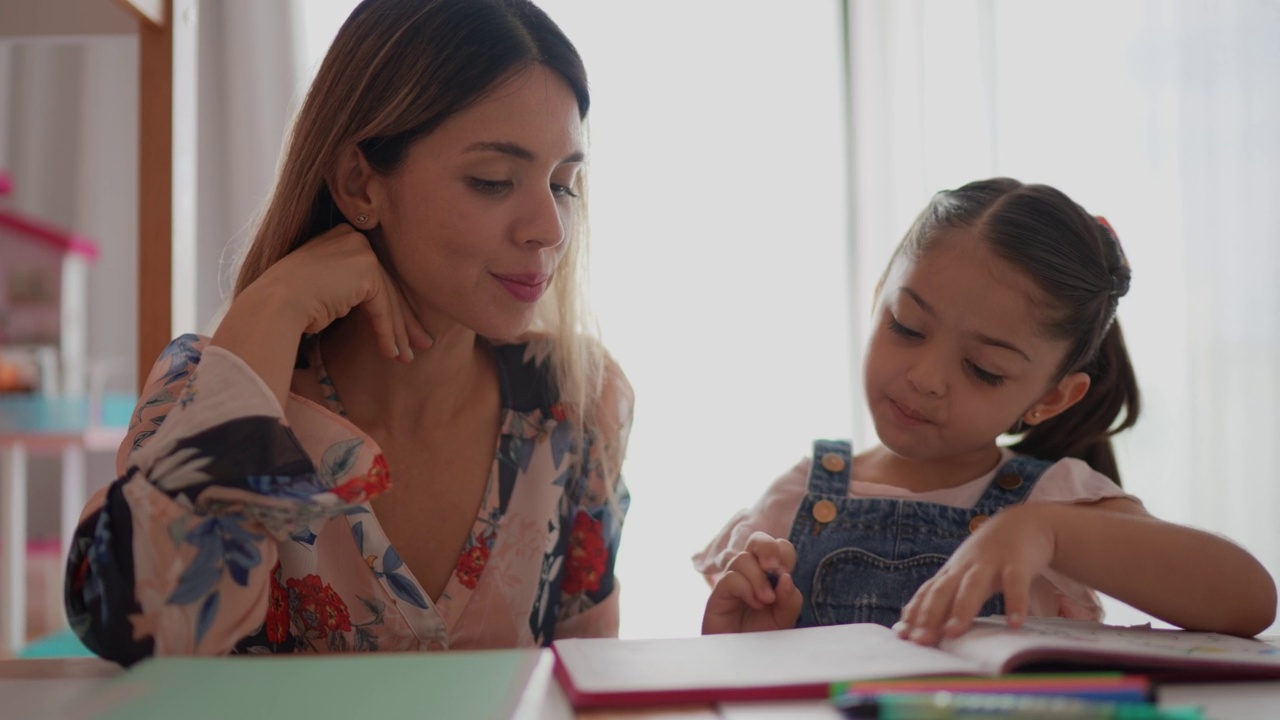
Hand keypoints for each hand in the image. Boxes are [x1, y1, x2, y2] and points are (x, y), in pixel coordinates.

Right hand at [244, 223, 432, 360]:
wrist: (273, 304)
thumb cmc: (287, 303)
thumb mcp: (321, 287)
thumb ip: (346, 287)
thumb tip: (370, 307)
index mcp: (341, 237)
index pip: (374, 276)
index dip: (390, 306)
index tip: (402, 330)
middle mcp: (353, 238)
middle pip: (386, 286)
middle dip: (403, 320)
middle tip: (420, 344)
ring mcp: (361, 251)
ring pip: (388, 298)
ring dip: (399, 331)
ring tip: (407, 357)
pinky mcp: (366, 269)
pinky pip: (383, 307)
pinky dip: (387, 332)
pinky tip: (391, 353)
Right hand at [701, 532, 802, 634]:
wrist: (742, 661)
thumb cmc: (762, 638)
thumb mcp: (785, 619)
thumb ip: (790, 600)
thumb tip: (786, 578)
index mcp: (770, 575)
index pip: (778, 547)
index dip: (784, 552)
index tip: (787, 572)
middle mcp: (751, 573)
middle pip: (757, 540)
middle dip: (768, 548)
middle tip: (774, 568)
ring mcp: (733, 582)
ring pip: (742, 559)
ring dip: (758, 578)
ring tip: (766, 601)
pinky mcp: (718, 595)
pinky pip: (731, 578)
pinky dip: (746, 588)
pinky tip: (753, 604)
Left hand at [896, 504, 1054, 645]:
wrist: (1023, 522)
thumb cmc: (989, 557)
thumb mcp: (966, 573)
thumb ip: (949, 598)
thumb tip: (926, 629)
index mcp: (952, 572)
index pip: (928, 593)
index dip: (914, 614)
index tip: (902, 637)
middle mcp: (965, 567)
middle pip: (943, 590)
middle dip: (929, 615)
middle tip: (920, 641)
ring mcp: (990, 562)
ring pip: (972, 585)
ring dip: (961, 609)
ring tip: (953, 633)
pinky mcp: (1017, 562)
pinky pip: (1016, 583)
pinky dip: (1015, 602)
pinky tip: (1015, 623)